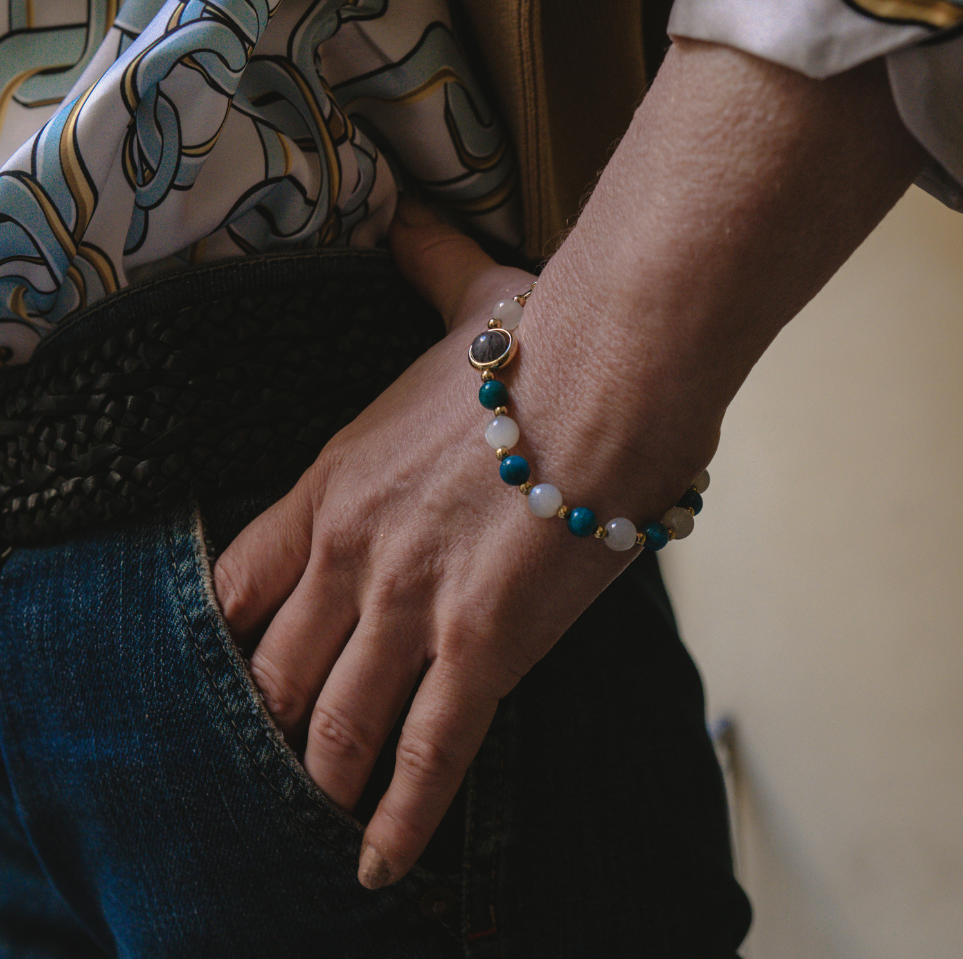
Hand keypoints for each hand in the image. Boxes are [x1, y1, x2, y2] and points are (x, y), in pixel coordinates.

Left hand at [213, 203, 705, 888]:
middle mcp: (350, 554)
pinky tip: (380, 865)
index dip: (237, 634)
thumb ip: (420, 263)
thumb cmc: (541, 339)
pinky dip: (395, 821)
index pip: (243, 582)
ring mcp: (406, 609)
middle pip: (272, 669)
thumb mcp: (460, 299)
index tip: (247, 663)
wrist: (606, 367)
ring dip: (321, 776)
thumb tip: (408, 215)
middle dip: (271, 720)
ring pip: (332, 725)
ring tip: (324, 811)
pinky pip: (421, 759)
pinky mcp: (479, 651)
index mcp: (334, 482)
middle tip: (281, 750)